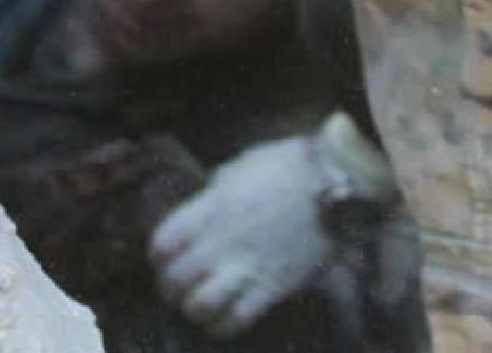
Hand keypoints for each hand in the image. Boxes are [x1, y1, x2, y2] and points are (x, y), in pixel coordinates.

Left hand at [148, 136, 333, 338]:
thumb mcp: (239, 168)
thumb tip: (206, 200)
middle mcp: (221, 242)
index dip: (158, 257)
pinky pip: (237, 321)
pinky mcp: (272, 288)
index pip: (161, 246)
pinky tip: (224, 316)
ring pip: (199, 306)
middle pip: (174, 281)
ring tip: (198, 304)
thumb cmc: (285, 166)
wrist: (334, 184)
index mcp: (208, 210)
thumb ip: (215, 190)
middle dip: (170, 288)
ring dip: (193, 309)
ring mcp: (246, 267)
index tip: (165, 259)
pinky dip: (223, 326)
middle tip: (177, 288)